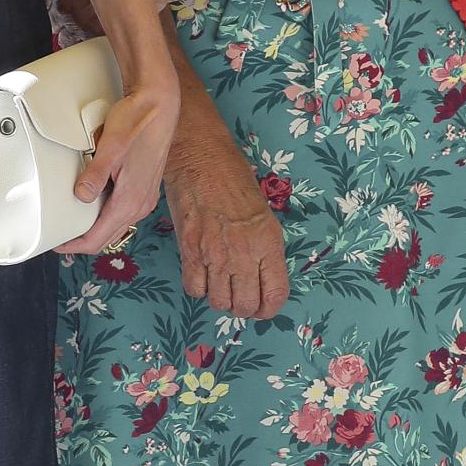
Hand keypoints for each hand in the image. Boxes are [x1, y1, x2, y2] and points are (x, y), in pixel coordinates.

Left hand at [57, 70, 180, 255]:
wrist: (159, 105)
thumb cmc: (137, 121)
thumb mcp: (111, 146)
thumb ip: (96, 174)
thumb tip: (80, 196)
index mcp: (130, 200)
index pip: (98, 239)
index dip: (75, 245)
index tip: (58, 244)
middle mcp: (140, 205)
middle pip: (108, 237)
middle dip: (83, 240)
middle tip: (61, 235)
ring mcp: (145, 198)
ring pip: (116, 226)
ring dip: (96, 227)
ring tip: (75, 220)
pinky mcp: (145, 188)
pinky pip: (124, 212)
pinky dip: (107, 215)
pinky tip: (95, 201)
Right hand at [163, 136, 288, 319]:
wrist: (200, 155)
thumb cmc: (232, 176)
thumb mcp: (262, 211)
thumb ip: (262, 246)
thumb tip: (258, 276)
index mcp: (269, 242)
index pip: (275, 296)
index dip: (267, 309)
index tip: (260, 307)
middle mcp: (245, 253)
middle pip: (245, 306)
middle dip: (242, 307)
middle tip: (236, 294)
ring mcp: (215, 253)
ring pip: (219, 302)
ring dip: (219, 297)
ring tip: (217, 282)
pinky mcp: (189, 249)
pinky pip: (194, 289)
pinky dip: (197, 286)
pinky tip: (199, 271)